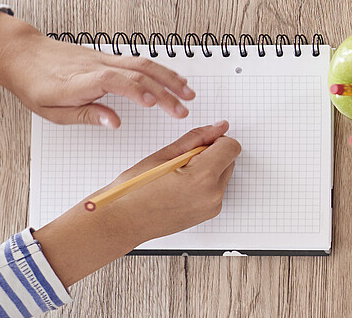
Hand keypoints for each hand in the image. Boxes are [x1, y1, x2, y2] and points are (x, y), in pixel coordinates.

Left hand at [0, 12, 195, 126]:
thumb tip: (113, 123)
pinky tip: (168, 79)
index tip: (154, 103)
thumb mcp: (52, 111)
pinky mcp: (107, 57)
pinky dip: (158, 70)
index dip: (136, 90)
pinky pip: (138, 62)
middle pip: (138, 73)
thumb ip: (87, 115)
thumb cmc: (34, 84)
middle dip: (165, 91)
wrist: (23, 54)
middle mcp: (97, 67)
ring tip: (188, 92)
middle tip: (183, 109)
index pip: (114, 81)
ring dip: (168, 77)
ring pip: (143, 64)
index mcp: (81, 81)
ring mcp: (104, 59)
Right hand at [33, 122, 239, 284]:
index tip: (198, 143)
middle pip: (229, 160)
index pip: (231, 146)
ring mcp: (211, 208)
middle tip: (180, 161)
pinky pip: (215, 190)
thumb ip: (196, 139)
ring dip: (208, 169)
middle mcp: (213, 195)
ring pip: (223, 175)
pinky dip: (203, 184)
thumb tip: (218, 127)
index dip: (215, 140)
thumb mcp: (163, 156)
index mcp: (203, 177)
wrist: (120, 223)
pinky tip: (179, 188)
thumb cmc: (133, 192)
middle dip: (211, 154)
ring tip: (176, 177)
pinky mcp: (207, 215)